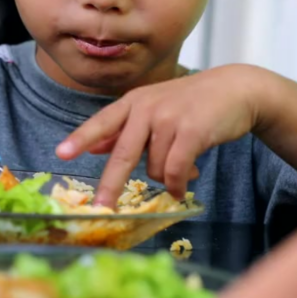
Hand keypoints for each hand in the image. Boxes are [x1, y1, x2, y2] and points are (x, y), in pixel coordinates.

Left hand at [57, 64, 270, 205]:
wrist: (235, 90)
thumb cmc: (191, 103)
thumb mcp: (154, 109)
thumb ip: (125, 129)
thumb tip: (94, 148)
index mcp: (133, 102)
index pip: (102, 122)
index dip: (81, 139)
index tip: (61, 154)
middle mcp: (146, 108)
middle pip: (123, 153)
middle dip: (111, 183)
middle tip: (102, 207)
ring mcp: (169, 118)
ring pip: (155, 167)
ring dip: (167, 178)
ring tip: (182, 171)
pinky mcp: (191, 131)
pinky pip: (176, 170)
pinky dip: (179, 183)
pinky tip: (184, 185)